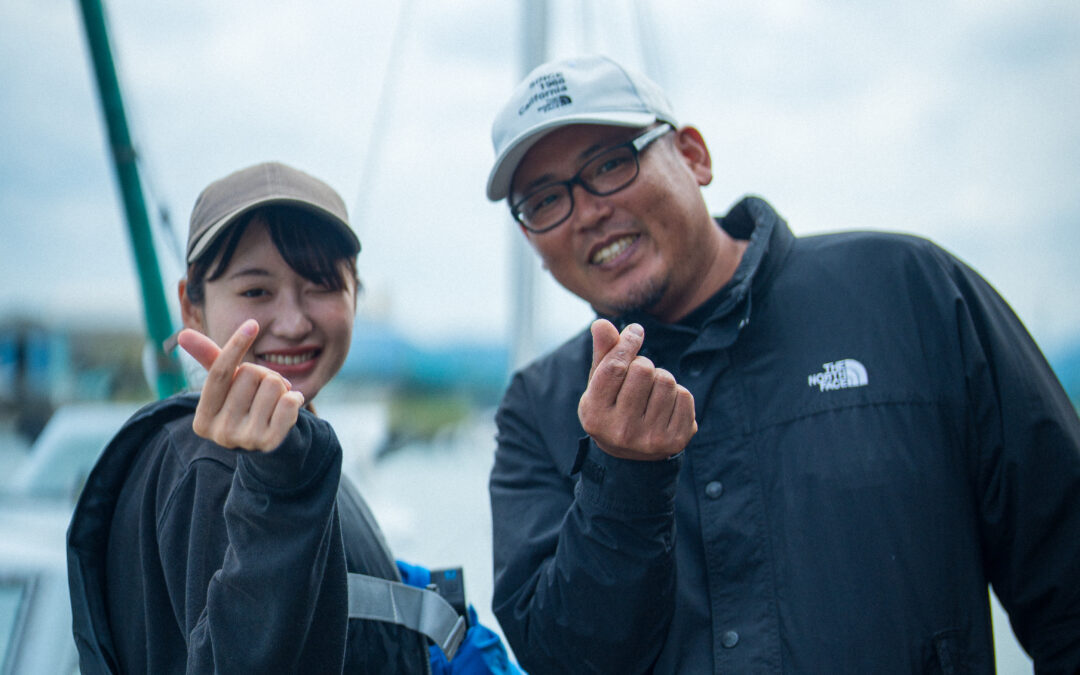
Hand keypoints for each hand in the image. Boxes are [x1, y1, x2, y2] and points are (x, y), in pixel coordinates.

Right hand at [177, 319, 304, 451]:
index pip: (219, 373)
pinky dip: (295, 398)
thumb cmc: (245, 406)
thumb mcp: (227, 386)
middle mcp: (220, 433)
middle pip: (250, 374)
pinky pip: (289, 402)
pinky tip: (289, 408)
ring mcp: (245, 440)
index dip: (236, 346)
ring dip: (281, 387)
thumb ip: (210, 360)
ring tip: (275, 402)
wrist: (270, 444)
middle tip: (264, 391)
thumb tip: (183, 334)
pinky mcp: (271, 443)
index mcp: (202, 419)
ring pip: (273, 385)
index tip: (252, 324)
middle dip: (263, 374)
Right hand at [577, 319, 696, 460]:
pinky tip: (665, 406)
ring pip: (666, 380)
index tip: (636, 331)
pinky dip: (677, 394)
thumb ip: (603, 353)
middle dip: (643, 364)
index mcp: (595, 415)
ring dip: (661, 379)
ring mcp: (650, 439)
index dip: (627, 343)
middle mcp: (621, 430)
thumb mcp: (600, 384)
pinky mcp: (675, 441)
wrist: (632, 457)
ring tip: (651, 393)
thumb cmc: (612, 407)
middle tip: (639, 377)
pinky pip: (684, 396)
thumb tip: (602, 323)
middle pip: (644, 369)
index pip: (615, 367)